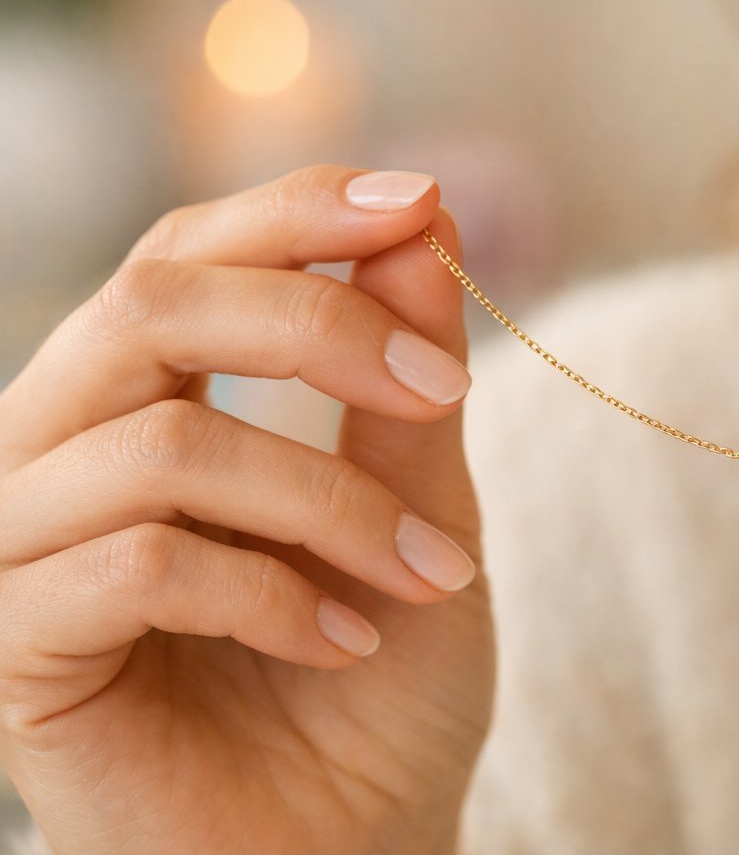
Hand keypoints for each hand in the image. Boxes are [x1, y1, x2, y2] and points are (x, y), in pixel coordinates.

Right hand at [0, 165, 494, 854]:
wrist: (353, 848)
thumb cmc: (378, 680)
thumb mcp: (417, 507)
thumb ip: (403, 374)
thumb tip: (424, 216)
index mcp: (144, 402)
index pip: (187, 255)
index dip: (295, 209)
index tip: (422, 201)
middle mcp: (63, 455)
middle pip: (148, 304)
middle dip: (318, 326)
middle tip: (444, 388)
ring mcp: (25, 555)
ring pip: (160, 442)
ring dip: (327, 500)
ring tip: (429, 575)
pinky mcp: (17, 656)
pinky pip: (136, 565)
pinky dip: (270, 594)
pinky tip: (344, 642)